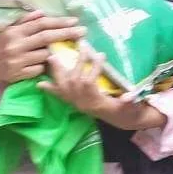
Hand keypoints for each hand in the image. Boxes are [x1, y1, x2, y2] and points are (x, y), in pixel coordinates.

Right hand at [0, 11, 84, 84]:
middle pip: (47, 37)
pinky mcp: (19, 74)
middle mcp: (15, 45)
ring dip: (54, 53)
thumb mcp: (11, 31)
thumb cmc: (5, 47)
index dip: (60, 22)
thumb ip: (26, 21)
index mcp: (14, 32)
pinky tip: (43, 65)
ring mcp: (17, 61)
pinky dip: (45, 66)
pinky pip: (41, 69)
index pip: (41, 24)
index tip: (76, 21)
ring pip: (46, 54)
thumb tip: (42, 12)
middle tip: (83, 31)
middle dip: (67, 33)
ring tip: (56, 52)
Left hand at [36, 45, 154, 128]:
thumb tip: (129, 96)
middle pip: (73, 83)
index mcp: (96, 102)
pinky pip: (60, 97)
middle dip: (69, 67)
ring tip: (52, 59)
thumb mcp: (132, 107)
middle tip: (67, 52)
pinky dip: (50, 90)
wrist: (123, 121)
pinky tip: (40, 84)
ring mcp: (78, 104)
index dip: (94, 68)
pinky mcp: (75, 104)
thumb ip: (131, 101)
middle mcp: (84, 103)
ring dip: (57, 73)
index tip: (100, 54)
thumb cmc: (129, 111)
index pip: (90, 83)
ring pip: (63, 87)